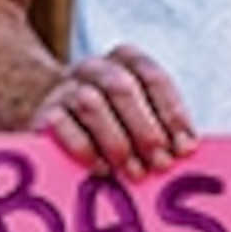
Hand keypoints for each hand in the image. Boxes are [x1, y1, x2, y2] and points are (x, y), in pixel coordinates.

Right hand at [33, 45, 196, 179]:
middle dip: (146, 130)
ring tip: (135, 172)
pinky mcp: (44, 112)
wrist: (54, 118)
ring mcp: (65, 87)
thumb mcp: (139, 113)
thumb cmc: (112, 121)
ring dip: (117, 143)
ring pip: (91, 104)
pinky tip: (102, 169)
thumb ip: (162, 125)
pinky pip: (62, 126)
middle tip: (161, 164)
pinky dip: (85, 149)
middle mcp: (94, 67)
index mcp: (125, 59)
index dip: (172, 113)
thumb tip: (186, 149)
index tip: (185, 147)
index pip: (153, 78)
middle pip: (122, 88)